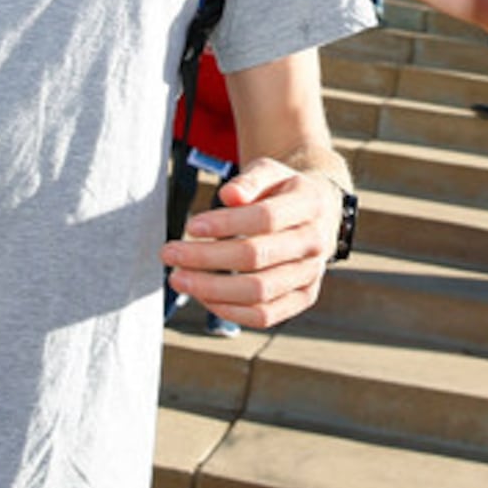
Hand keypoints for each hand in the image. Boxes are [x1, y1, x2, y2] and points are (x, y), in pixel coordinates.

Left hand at [162, 163, 341, 326]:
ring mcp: (311, 274)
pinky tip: (203, 296)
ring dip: (212, 289)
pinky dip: (229, 311)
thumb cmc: (283, 190)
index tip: (191, 226)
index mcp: (310, 204)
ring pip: (259, 292)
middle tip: (170, 254)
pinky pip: (264, 316)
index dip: (226, 224)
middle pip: (257, 258)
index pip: (265, 218)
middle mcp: (316, 242)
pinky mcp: (302, 298)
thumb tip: (229, 195)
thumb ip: (249, 181)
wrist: (317, 212)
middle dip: (207, 259)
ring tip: (179, 278)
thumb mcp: (269, 171)